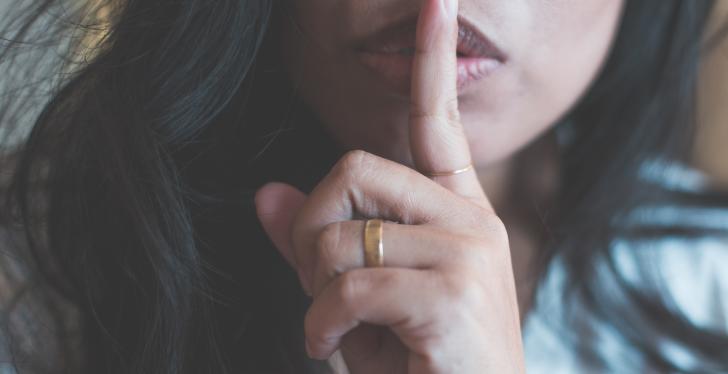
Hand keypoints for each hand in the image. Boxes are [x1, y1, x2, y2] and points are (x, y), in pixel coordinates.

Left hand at [254, 0, 525, 371]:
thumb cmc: (416, 364)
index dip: (430, 61)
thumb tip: (266, 191)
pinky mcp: (453, 293)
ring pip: (339, 231)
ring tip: (336, 329)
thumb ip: (317, 242)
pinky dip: (318, 325)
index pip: (438, 124)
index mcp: (455, 214)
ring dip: (313, 288)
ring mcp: (468, 251)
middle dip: (312, 226)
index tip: (433, 0)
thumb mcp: (356, 299)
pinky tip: (333, 349)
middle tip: (317, 284)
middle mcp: (470, 220)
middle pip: (352, 166)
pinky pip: (347, 284)